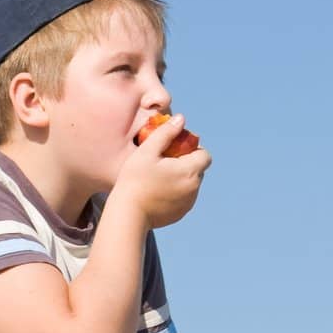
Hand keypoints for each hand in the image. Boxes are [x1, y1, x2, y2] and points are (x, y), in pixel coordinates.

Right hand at [113, 114, 211, 228]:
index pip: (205, 155)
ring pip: (190, 184)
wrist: (128, 214)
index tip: (175, 149)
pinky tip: (156, 192)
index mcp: (190, 170)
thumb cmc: (134, 180)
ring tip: (158, 177)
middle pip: (198, 169)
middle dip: (185, 163)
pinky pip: (183, 198)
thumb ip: (165, 133)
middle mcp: (194, 187)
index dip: (193, 149)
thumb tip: (181, 118)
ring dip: (180, 178)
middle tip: (163, 161)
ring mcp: (188, 203)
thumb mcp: (147, 151)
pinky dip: (175, 193)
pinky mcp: (180, 214)